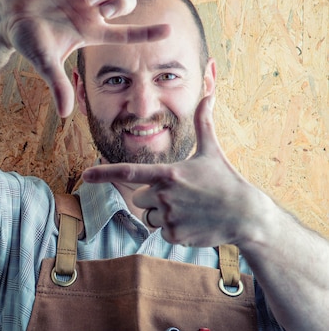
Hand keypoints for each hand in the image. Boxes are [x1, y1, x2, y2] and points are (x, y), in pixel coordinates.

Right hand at [0, 0, 169, 117]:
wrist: (7, 18)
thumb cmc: (27, 41)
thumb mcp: (46, 63)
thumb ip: (58, 85)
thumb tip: (65, 115)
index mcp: (91, 32)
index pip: (127, 33)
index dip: (148, 33)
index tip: (169, 30)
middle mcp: (92, 12)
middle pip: (126, 3)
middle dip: (121, 4)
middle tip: (102, 9)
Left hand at [82, 95, 262, 247]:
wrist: (245, 215)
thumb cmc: (226, 181)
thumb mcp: (212, 151)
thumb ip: (204, 124)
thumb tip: (208, 95)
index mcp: (167, 173)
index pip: (128, 173)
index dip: (104, 174)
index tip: (85, 176)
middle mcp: (164, 195)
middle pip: (140, 198)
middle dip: (154, 198)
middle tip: (181, 196)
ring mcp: (169, 217)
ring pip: (150, 217)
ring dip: (163, 215)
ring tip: (189, 210)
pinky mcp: (174, 235)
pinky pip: (162, 232)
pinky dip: (174, 230)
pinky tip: (193, 224)